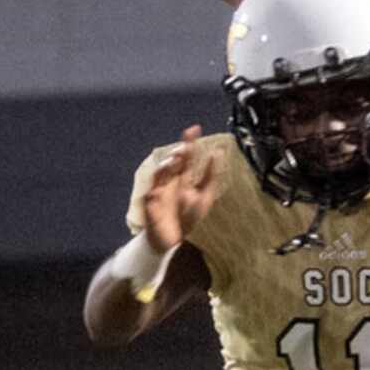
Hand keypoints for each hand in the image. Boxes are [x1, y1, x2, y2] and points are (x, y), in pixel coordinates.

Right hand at [143, 126, 218, 251]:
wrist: (173, 240)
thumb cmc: (187, 218)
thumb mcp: (205, 197)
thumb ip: (211, 177)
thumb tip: (218, 153)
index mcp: (183, 177)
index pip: (187, 157)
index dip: (190, 142)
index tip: (195, 128)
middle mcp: (170, 180)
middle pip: (174, 161)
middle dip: (180, 150)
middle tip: (188, 140)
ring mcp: (160, 189)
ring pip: (162, 171)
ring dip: (170, 163)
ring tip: (180, 156)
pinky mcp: (151, 200)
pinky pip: (152, 188)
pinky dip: (158, 180)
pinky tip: (166, 175)